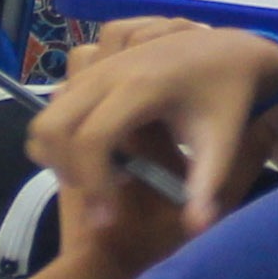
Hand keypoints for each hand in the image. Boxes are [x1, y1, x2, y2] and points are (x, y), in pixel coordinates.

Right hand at [33, 19, 277, 238]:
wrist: (229, 50)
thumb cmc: (228, 99)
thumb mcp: (222, 143)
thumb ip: (206, 186)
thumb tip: (196, 228)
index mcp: (142, 87)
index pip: (92, 139)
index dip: (92, 185)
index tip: (106, 220)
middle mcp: (110, 71)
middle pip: (53, 125)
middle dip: (66, 170)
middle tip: (97, 199)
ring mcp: (97, 66)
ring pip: (48, 113)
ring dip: (60, 153)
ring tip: (99, 177)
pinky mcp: (92, 67)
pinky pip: (56, 100)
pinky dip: (62, 132)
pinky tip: (100, 151)